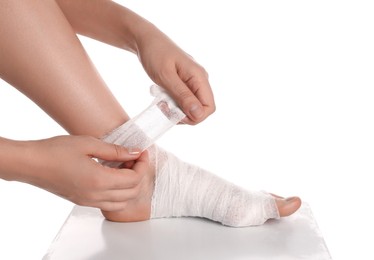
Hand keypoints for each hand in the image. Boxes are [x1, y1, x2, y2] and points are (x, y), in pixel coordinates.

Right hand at [24, 135, 149, 210]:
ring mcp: (89, 201)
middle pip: (132, 192)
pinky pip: (109, 204)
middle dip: (139, 174)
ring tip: (124, 167)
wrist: (31, 164)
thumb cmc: (55, 151)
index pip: (134, 179)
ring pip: (122, 202)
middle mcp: (96, 195)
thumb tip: (134, 152)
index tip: (142, 152)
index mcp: (99, 180)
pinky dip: (119, 193)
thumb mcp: (88, 144)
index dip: (142, 165)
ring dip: (130, 186)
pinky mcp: (83, 202)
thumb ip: (115, 151)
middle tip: (135, 158)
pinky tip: (113, 176)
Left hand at [136, 27, 215, 124]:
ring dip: (177, 110)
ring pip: (192, 107)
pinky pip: (185, 101)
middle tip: (164, 109)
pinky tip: (162, 99)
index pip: (209, 107)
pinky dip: (173, 104)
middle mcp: (200, 80)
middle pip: (201, 109)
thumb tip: (198, 114)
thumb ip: (182, 95)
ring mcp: (193, 82)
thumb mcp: (165, 77)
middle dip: (184, 115)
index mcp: (199, 77)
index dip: (195, 117)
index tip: (175, 114)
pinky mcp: (186, 83)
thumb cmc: (155, 54)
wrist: (146, 40)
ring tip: (161, 103)